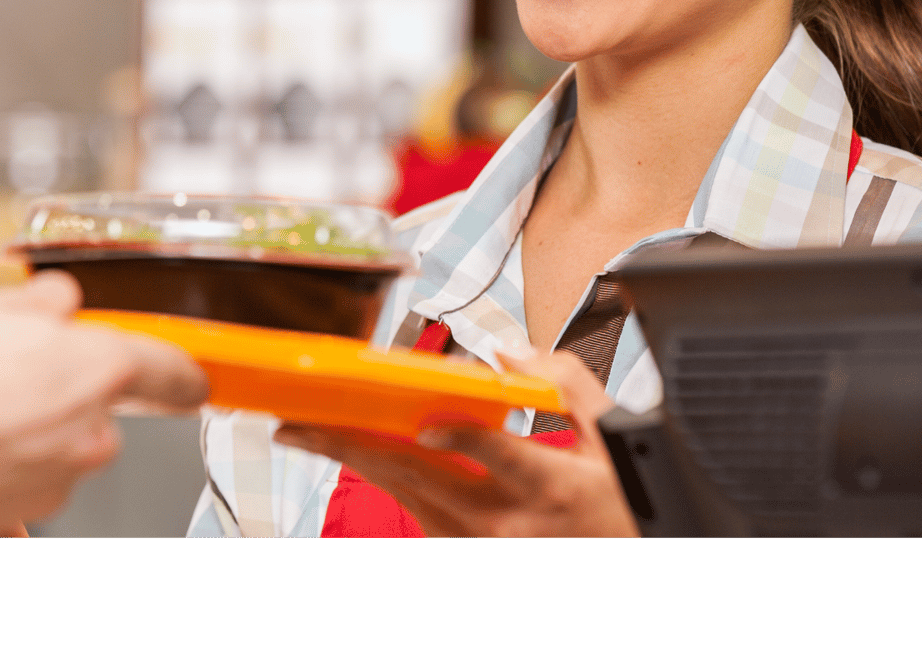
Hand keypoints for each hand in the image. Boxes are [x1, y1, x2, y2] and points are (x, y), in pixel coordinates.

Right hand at [0, 273, 207, 536]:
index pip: (170, 371)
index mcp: (97, 370)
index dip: (181, 373)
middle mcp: (87, 435)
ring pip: (54, 450)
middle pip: (95, 410)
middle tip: (0, 368)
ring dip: (22, 432)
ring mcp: (51, 484)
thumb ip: (35, 303)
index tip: (191, 381)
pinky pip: (13, 497)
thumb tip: (52, 303)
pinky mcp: (11, 519)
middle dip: (58, 391)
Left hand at [274, 344, 639, 537]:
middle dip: (353, 448)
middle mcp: (505, 522)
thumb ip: (566, 387)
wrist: (620, 569)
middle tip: (301, 425)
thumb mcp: (616, 443)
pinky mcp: (465, 553)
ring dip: (357, 462)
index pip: (494, 457)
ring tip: (311, 433)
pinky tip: (360, 453)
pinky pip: (416, 511)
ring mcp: (480, 545)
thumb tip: (511, 352)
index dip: (459, 439)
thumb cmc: (619, 513)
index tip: (425, 424)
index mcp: (547, 487)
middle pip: (417, 479)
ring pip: (404, 496)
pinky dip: (387, 479)